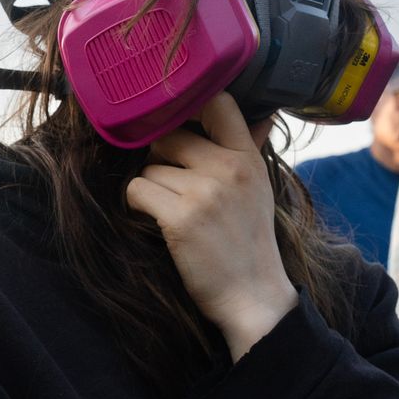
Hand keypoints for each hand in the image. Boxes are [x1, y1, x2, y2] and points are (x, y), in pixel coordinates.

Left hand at [124, 94, 297, 361]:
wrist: (252, 296)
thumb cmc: (249, 241)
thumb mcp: (259, 189)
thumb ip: (251, 148)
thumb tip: (261, 115)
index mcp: (248, 158)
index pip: (218, 102)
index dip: (189, 106)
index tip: (180, 123)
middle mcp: (228, 168)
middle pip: (169, 136)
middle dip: (162, 160)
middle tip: (174, 188)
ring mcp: (203, 192)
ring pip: (149, 167)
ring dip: (152, 188)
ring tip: (173, 213)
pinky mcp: (179, 218)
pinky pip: (137, 191)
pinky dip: (139, 206)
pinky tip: (158, 222)